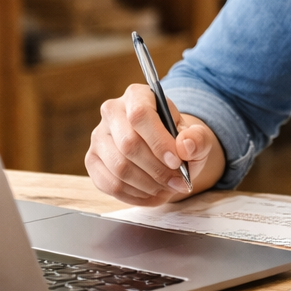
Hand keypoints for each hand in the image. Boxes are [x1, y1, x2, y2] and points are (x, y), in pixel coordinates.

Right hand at [85, 84, 225, 205]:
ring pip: (119, 168)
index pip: (140, 115)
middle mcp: (112, 112)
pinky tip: (152, 194)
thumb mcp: (197, 135)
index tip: (176, 162)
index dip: (159, 142)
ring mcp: (99, 137)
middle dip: (157, 169)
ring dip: (148, 185)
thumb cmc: (179, 139)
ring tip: (167, 188)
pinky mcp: (92, 161)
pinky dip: (134, 195)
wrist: (165, 150)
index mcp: (137, 95)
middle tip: (178, 182)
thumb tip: (186, 145)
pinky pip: (109, 184)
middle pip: (128, 144)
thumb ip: (198, 138)